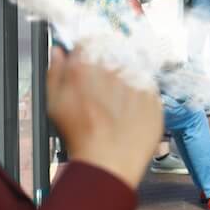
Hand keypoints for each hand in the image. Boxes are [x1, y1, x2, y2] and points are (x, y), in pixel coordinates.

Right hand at [47, 46, 162, 189]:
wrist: (108, 165)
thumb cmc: (80, 139)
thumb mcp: (55, 104)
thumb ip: (56, 73)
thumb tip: (59, 52)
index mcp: (88, 68)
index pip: (90, 44)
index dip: (89, 52)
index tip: (90, 61)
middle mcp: (114, 71)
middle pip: (113, 57)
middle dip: (108, 68)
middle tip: (104, 92)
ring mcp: (137, 84)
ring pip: (132, 72)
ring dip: (126, 81)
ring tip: (117, 107)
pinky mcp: (154, 98)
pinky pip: (148, 89)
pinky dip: (141, 97)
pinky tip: (131, 113)